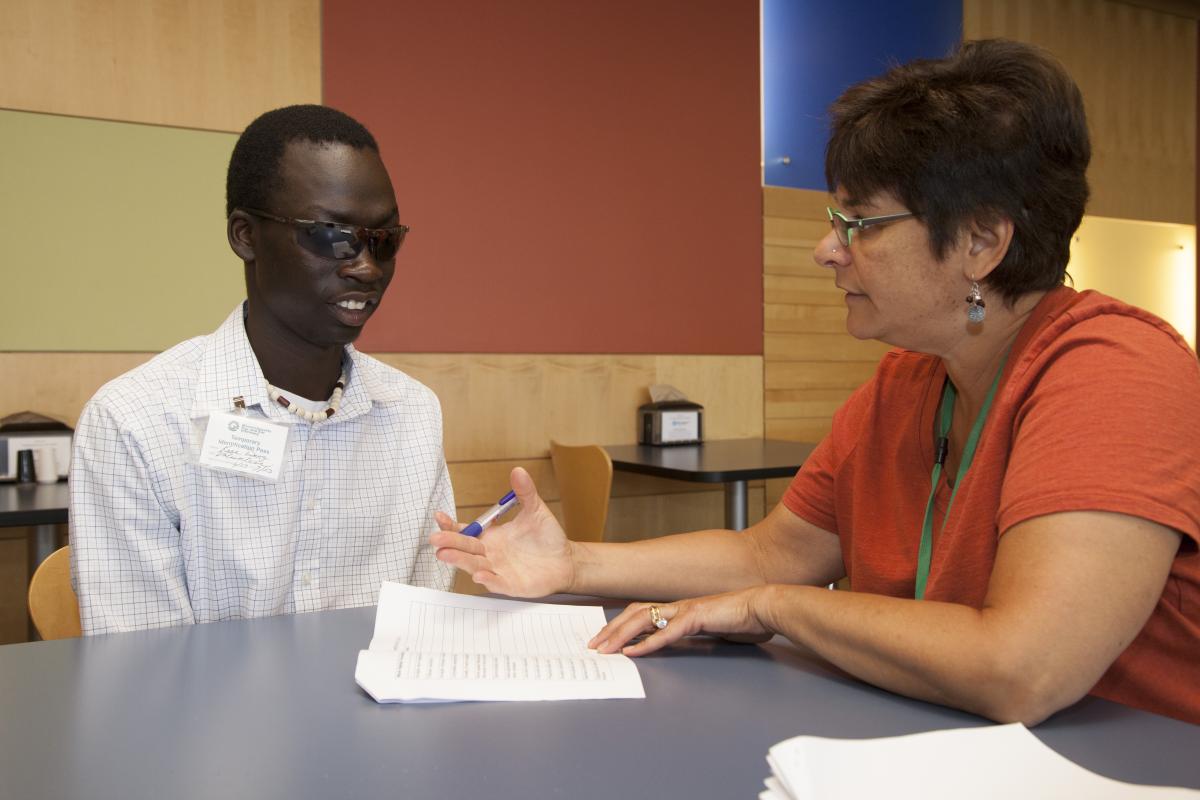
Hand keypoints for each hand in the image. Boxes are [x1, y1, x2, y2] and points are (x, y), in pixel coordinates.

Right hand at [431, 467, 575, 596]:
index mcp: (491, 537)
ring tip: (445, 554)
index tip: (439, 517)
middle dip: (450, 543)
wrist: (566, 560)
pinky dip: (488, 580)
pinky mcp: (512, 585)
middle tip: (435, 538)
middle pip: (465, 549)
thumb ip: (524, 492)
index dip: (451, 526)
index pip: (466, 531)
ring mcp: (499, 570)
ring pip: (475, 566)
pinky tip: (479, 575)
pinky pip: (497, 583)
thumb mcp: (535, 510)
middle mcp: (490, 554)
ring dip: (460, 561)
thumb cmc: (547, 537)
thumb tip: (518, 471)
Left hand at [588, 587, 775, 656]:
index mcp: (677, 608)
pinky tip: (634, 652)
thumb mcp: (705, 628)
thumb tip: (668, 643)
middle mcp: (676, 606)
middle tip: (594, 645)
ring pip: (644, 619)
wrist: (760, 607)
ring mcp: (685, 610)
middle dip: (611, 630)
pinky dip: (648, 643)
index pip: (640, 613)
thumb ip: (686, 633)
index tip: (604, 639)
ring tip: (606, 649)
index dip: (619, 624)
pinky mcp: (696, 617)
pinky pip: (667, 632)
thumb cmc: (737, 618)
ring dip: (622, 635)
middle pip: (634, 613)